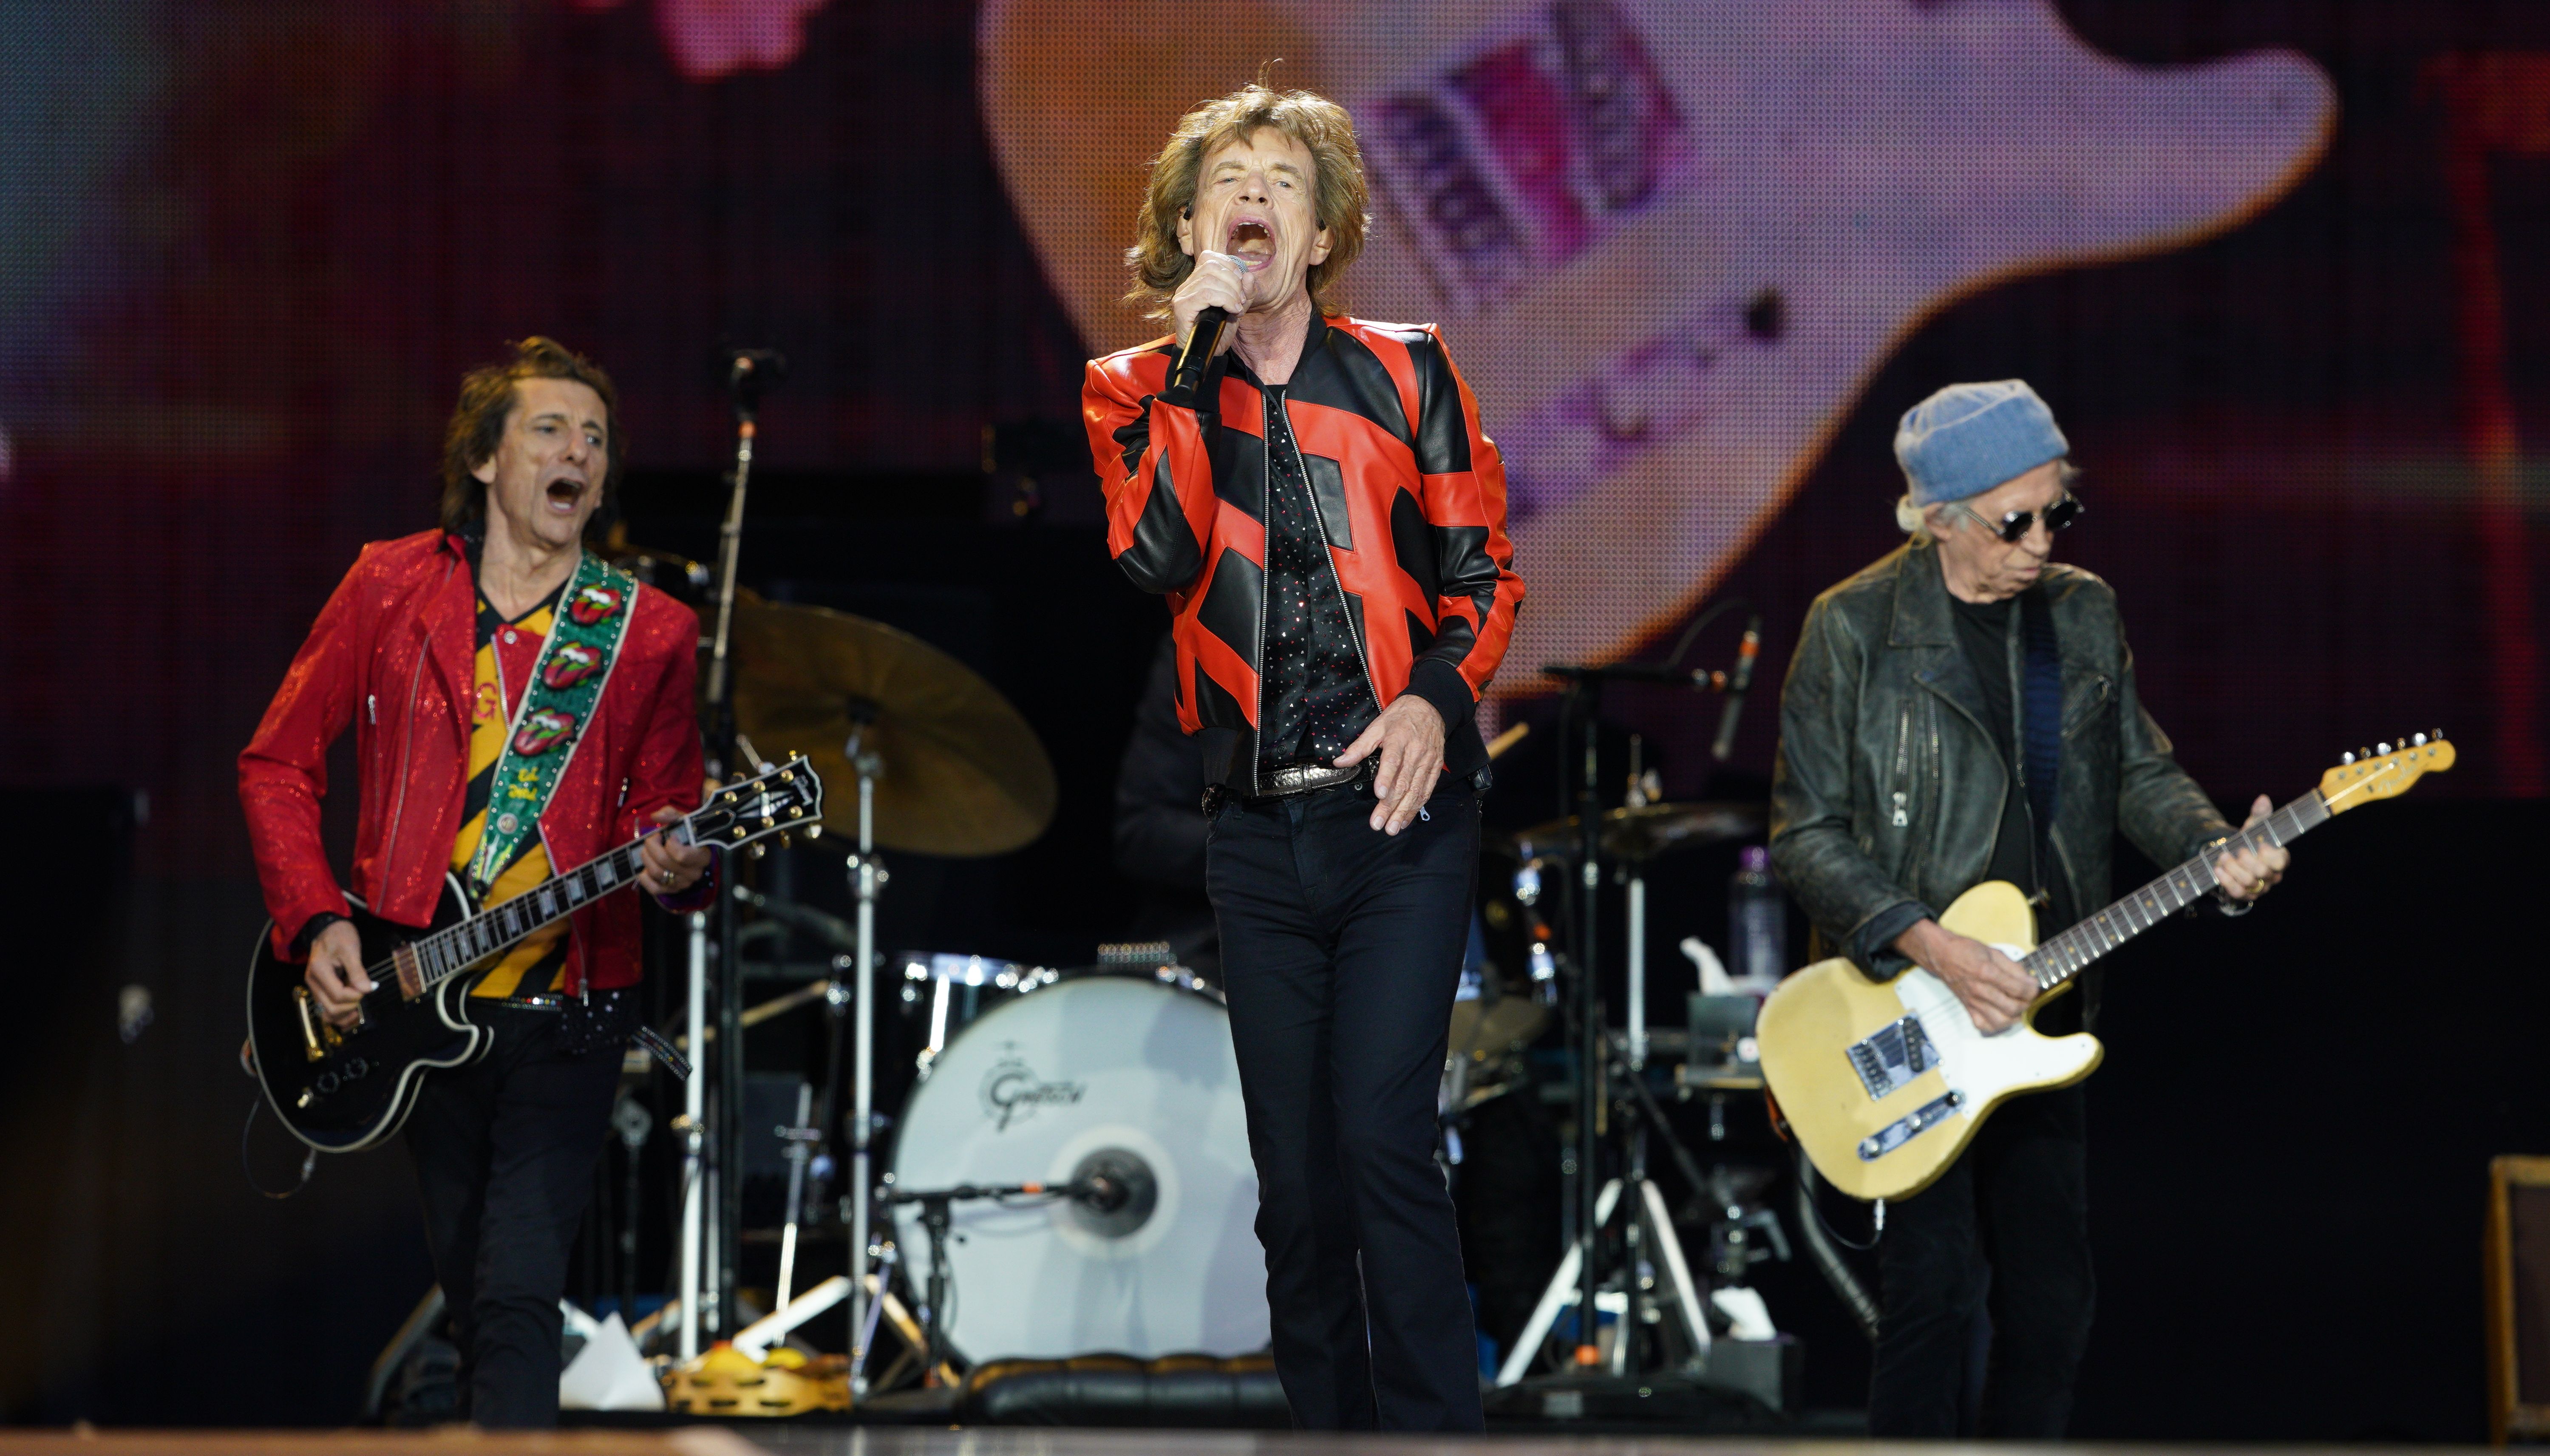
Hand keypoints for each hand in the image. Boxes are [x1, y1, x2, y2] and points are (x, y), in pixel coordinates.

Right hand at [304, 918, 370, 1029]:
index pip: (337, 995)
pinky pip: (327, 1009)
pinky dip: (339, 1014)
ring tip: (359, 1008)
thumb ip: (357, 971)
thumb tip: (367, 989)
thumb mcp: (351, 949)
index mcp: (319, 972)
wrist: (327, 928)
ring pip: (327, 1013)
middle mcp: (313, 983)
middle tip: (363, 994)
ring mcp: (315, 988)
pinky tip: (352, 1011)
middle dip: (351, 1005)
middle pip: (331, 1008)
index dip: (355, 995)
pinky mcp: (320, 990)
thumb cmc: (340, 935)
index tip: (368, 987)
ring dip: (344, 1015)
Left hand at [641, 806, 713, 895]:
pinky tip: (646, 868)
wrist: (688, 851)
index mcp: (702, 856)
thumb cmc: (686, 835)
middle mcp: (695, 873)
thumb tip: (656, 816)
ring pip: (657, 873)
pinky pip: (653, 888)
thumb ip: (671, 814)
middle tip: (652, 839)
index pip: (682, 856)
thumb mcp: (682, 821)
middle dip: (652, 847)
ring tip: (647, 850)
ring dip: (646, 859)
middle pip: (665, 862)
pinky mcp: (671, 891)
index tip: (669, 836)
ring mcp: (683, 884)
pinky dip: (644, 877)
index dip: (670, 844)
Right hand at [1170, 250, 1252, 357]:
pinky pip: (1206, 294)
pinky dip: (1224, 300)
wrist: (1207, 355)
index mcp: (1197, 281)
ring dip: (1231, 293)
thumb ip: (1245, 293)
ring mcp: (1182, 296)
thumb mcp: (1238, 309)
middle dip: (1234, 281)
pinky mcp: (1182, 308)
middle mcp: (1187, 285)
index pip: (1210, 257)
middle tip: (1240, 299)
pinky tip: (1231, 311)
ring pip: (1210, 279)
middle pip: (1212, 266)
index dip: (1230, 266)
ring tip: (1236, 307)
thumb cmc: (1219, 332)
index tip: (1241, 284)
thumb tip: (1249, 276)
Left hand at [1335, 695, 1445, 834]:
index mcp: (1398, 739)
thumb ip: (1359, 747)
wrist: (1431, 707)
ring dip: (1404, 812)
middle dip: (1391, 806)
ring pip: (1416, 790)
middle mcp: (1415, 752)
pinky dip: (1417, 807)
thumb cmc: (1401, 717)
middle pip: (1403, 782)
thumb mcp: (1377, 726)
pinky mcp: (1435, 768)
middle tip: (1379, 823)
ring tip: (1392, 827)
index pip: (1392, 761)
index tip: (1379, 795)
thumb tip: (1340, 762)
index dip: (1386, 779)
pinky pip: (1426, 790)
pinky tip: (1406, 819)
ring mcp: (1427, 762)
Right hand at [1897, 918, 2035, 1034]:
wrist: (1942, 955)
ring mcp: (1972, 1001)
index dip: (2032, 989)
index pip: (2018, 988)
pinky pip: (1983, 1026)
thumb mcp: (1994, 952)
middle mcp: (1979, 989)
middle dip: (2026, 1003)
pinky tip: (2001, 1015)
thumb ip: (2013, 968)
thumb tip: (2029, 981)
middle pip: (2012, 1007)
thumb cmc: (1965, 951)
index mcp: (1986, 972)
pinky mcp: (1967, 1008)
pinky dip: (1996, 1025)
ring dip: (2014, 1017)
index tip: (2034, 986)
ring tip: (2018, 1007)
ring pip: (2000, 1021)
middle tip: (2028, 996)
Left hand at [2213, 794, 2289, 899]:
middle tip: (2237, 850)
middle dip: (2246, 860)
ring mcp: (2260, 887)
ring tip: (2223, 856)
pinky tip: (2218, 869)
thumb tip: (2262, 799)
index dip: (2270, 855)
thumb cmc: (2250, 841)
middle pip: (2262, 872)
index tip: (2259, 845)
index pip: (2281, 861)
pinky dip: (2226, 880)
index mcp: (2279, 859)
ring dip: (2233, 868)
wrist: (2235, 857)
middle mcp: (2273, 875)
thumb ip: (2260, 814)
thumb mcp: (2254, 826)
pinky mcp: (2246, 895)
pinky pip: (2238, 892)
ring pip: (2249, 882)